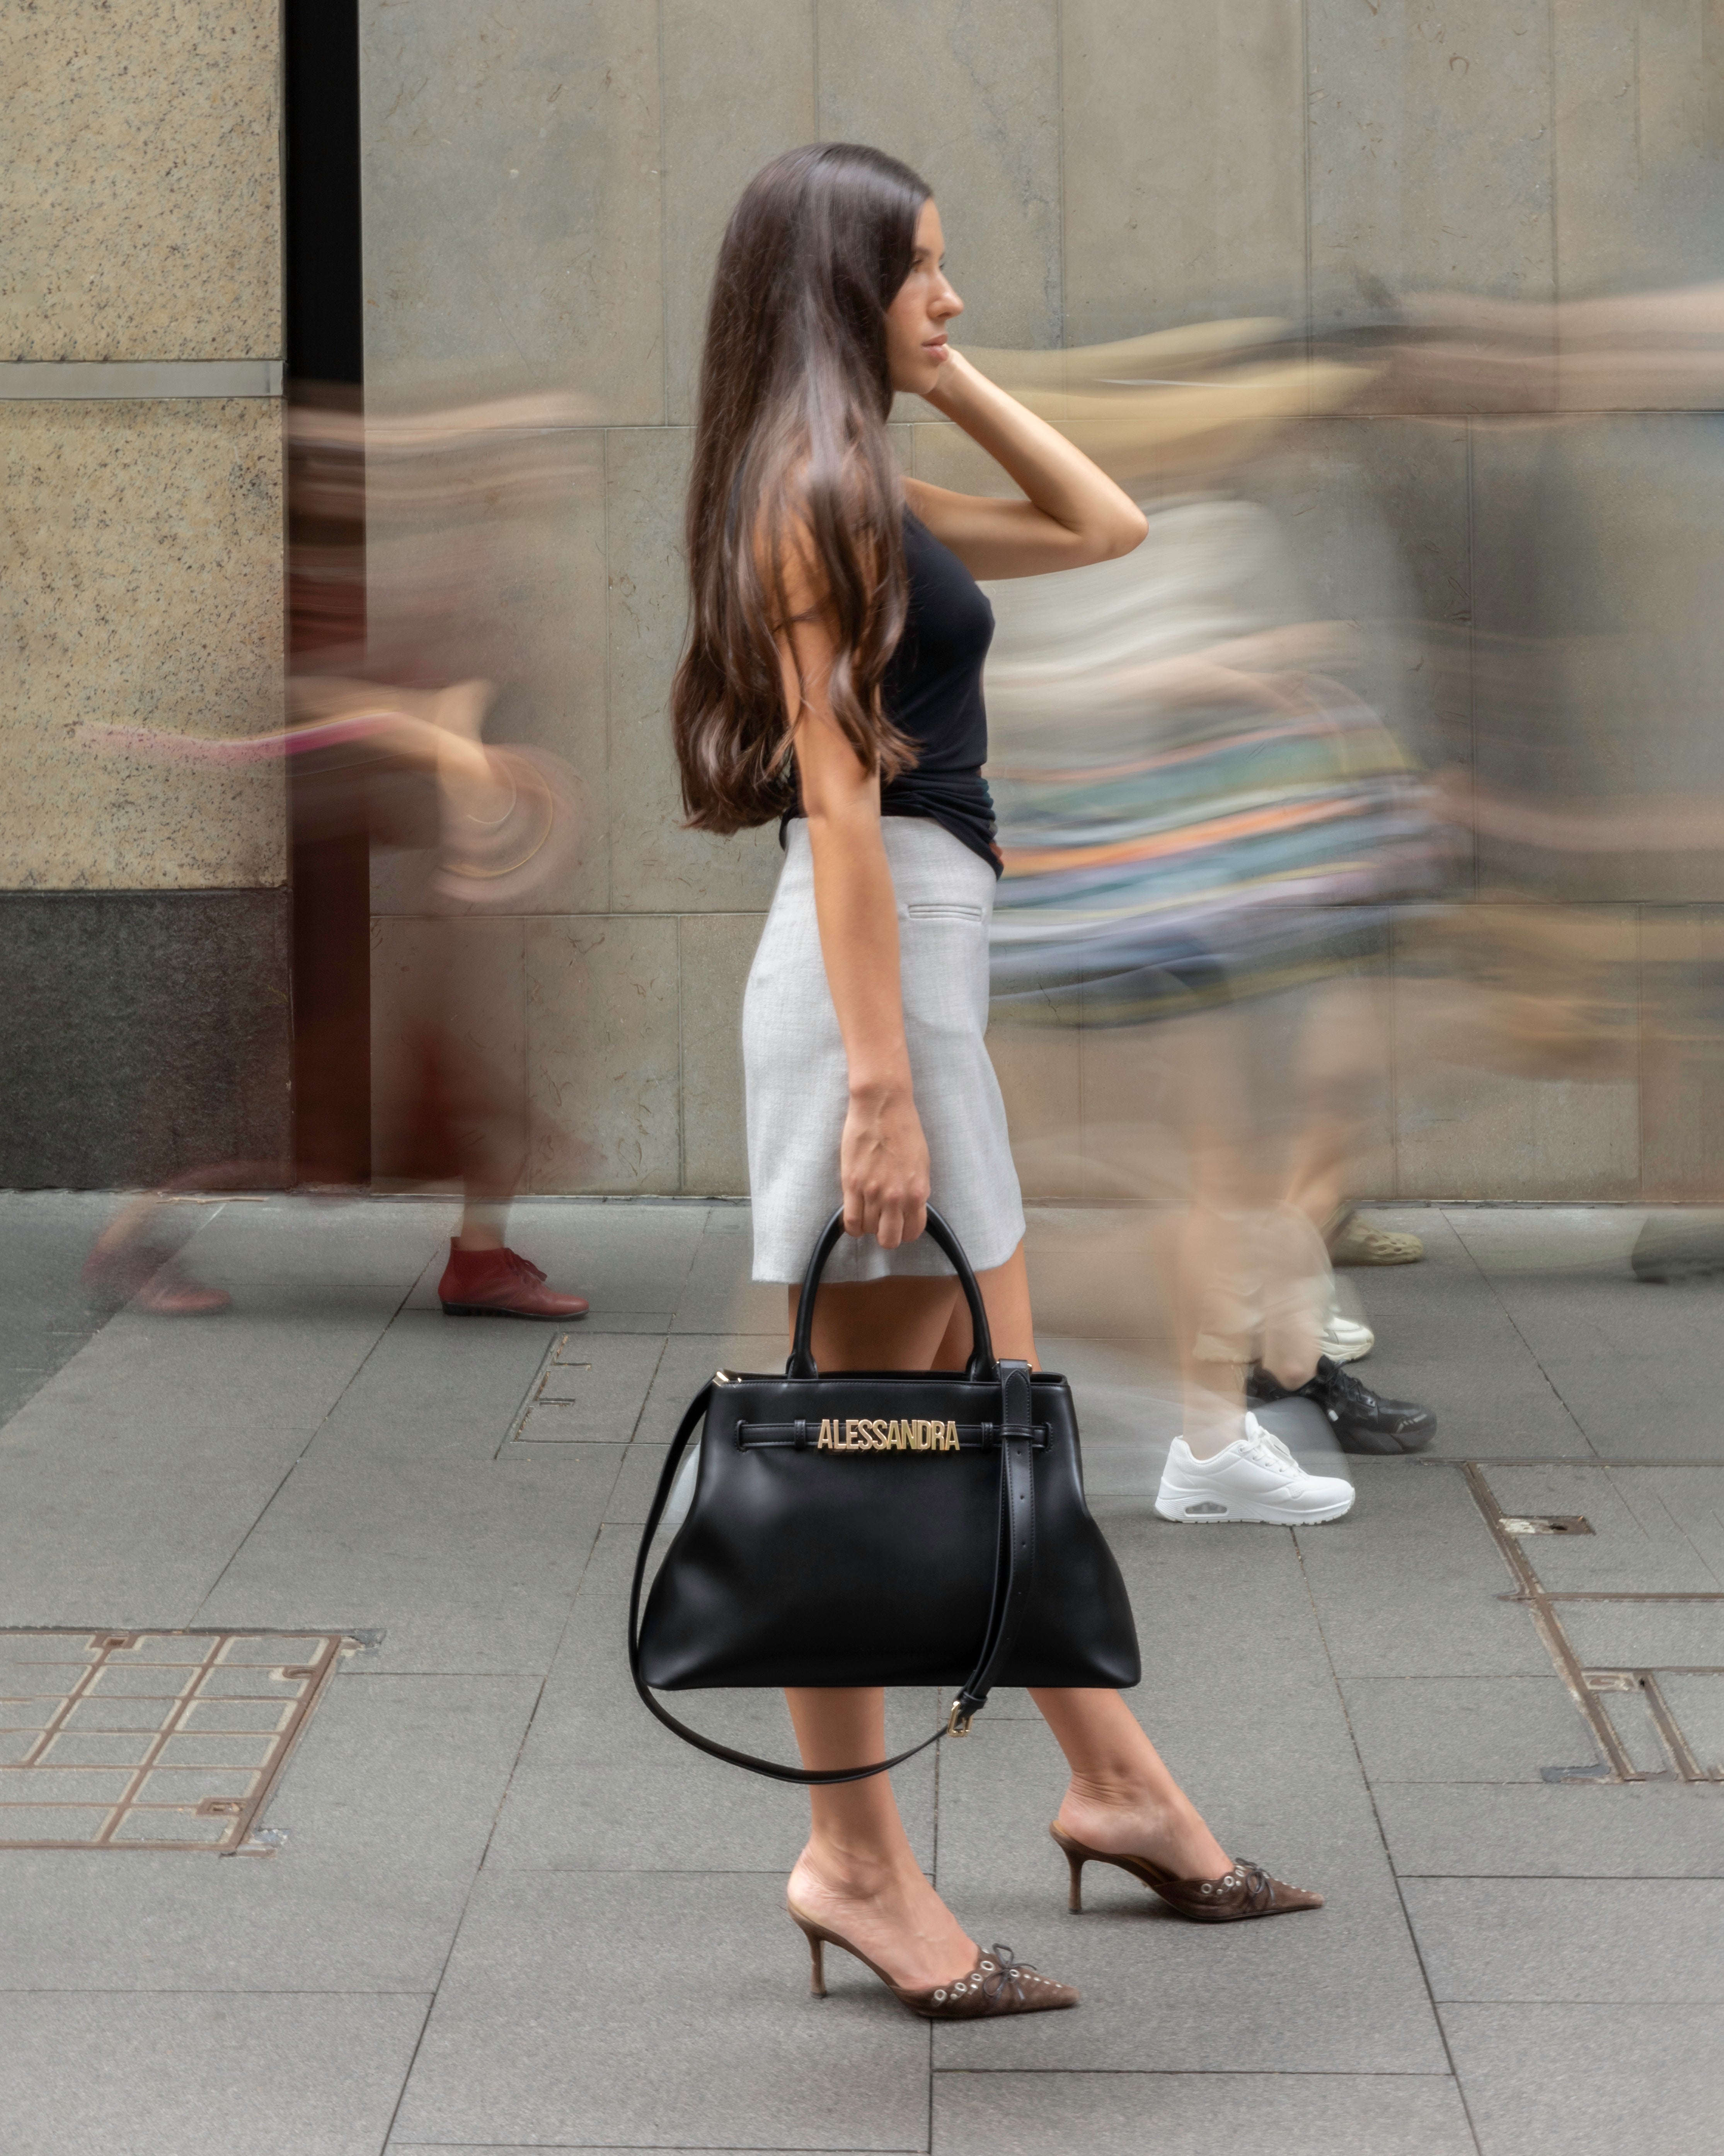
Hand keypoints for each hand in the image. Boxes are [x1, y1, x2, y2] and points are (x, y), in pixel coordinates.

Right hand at [840, 1081, 930, 1248]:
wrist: (883, 1106)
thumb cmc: (904, 1129)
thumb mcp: (921, 1164)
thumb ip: (916, 1189)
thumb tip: (909, 1207)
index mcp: (917, 1192)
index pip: (913, 1231)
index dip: (905, 1231)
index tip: (899, 1223)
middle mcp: (896, 1197)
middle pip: (890, 1239)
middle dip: (886, 1235)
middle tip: (882, 1222)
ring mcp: (873, 1192)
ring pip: (868, 1230)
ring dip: (868, 1225)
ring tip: (868, 1210)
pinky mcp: (852, 1184)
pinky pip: (850, 1220)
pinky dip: (852, 1225)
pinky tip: (854, 1216)